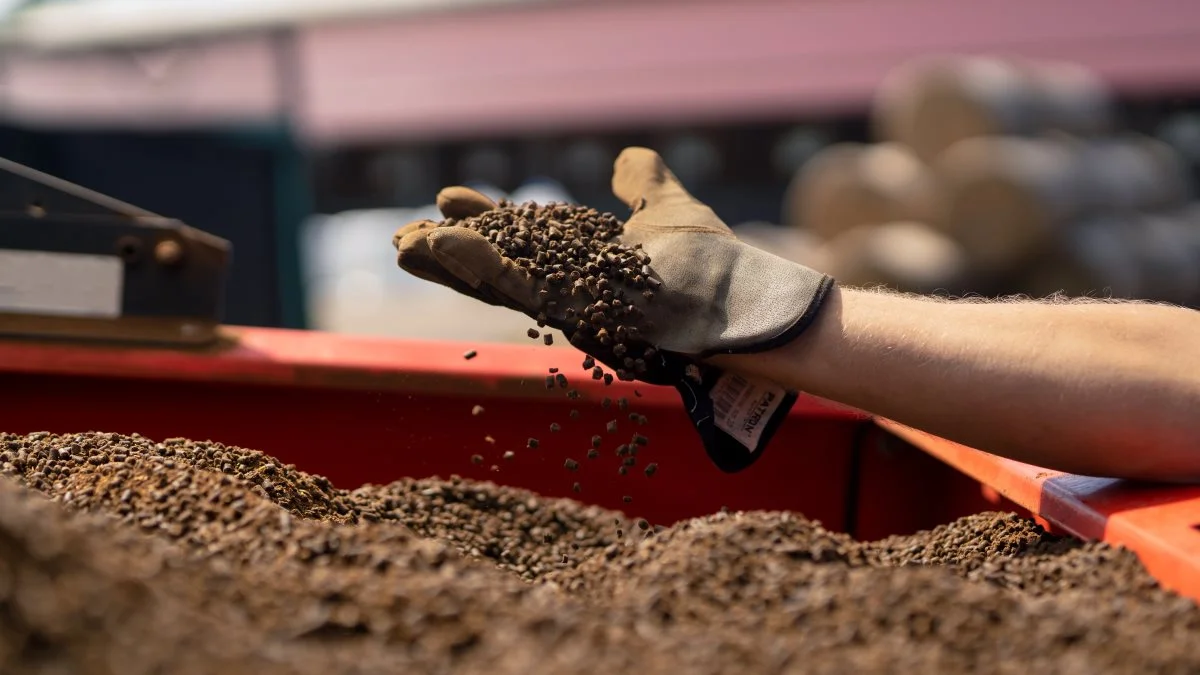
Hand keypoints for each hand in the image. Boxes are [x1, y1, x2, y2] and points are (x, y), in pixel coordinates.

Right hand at [392, 148, 836, 471]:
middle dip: (449, 254)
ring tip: (406, 245)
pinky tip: (446, 247)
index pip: (521, 240)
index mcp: (585, 262)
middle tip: (403, 239)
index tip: (448, 198)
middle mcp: (571, 286)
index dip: (484, 221)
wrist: (740, 299)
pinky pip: (519, 289)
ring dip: (449, 263)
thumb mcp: (667, 208)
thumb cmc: (713, 263)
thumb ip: (643, 184)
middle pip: (495, 269)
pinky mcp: (575, 311)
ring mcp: (570, 302)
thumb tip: (627, 159)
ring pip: (496, 283)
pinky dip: (481, 267)